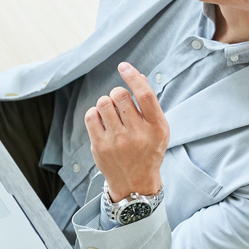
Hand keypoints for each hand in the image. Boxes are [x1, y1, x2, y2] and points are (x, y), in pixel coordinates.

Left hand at [85, 63, 170, 202]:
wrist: (135, 182)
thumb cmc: (148, 150)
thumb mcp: (157, 129)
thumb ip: (149, 104)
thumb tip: (139, 76)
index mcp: (157, 127)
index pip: (145, 95)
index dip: (133, 76)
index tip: (124, 66)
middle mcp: (138, 134)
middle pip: (120, 95)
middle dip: (117, 93)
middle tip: (119, 102)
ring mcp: (117, 142)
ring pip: (103, 103)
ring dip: (105, 102)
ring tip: (110, 113)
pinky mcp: (100, 147)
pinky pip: (90, 116)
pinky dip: (94, 113)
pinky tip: (101, 120)